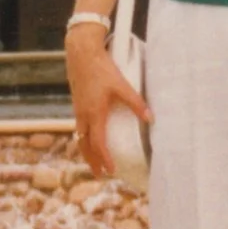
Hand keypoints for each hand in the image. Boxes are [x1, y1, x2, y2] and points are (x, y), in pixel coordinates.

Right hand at [65, 25, 150, 177]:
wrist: (81, 53)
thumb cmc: (101, 68)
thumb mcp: (122, 85)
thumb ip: (136, 102)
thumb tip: (151, 118)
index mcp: (94, 113)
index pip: (98, 143)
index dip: (105, 158)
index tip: (111, 170)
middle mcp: (83, 115)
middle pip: (85, 145)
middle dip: (92, 161)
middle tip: (100, 175)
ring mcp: (77, 109)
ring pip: (79, 137)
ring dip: (86, 151)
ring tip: (93, 161)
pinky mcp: (76, 103)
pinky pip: (78, 127)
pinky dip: (83, 139)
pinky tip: (89, 138)